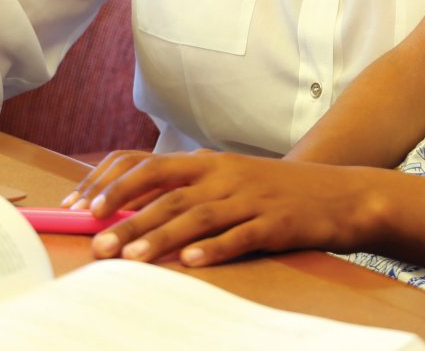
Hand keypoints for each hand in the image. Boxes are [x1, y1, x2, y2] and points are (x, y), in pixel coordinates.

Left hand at [69, 150, 382, 266]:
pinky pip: (243, 235)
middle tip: (97, 243)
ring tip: (131, 259)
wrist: (341, 192)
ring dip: (162, 237)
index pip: (149, 165)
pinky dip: (216, 248)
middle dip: (128, 218)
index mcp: (206, 163)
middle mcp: (224, 175)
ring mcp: (251, 198)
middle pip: (167, 195)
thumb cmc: (274, 191)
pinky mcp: (277, 222)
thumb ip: (185, 192)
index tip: (83, 207)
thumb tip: (128, 213)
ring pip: (199, 216)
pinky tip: (193, 262)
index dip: (114, 185)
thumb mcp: (227, 181)